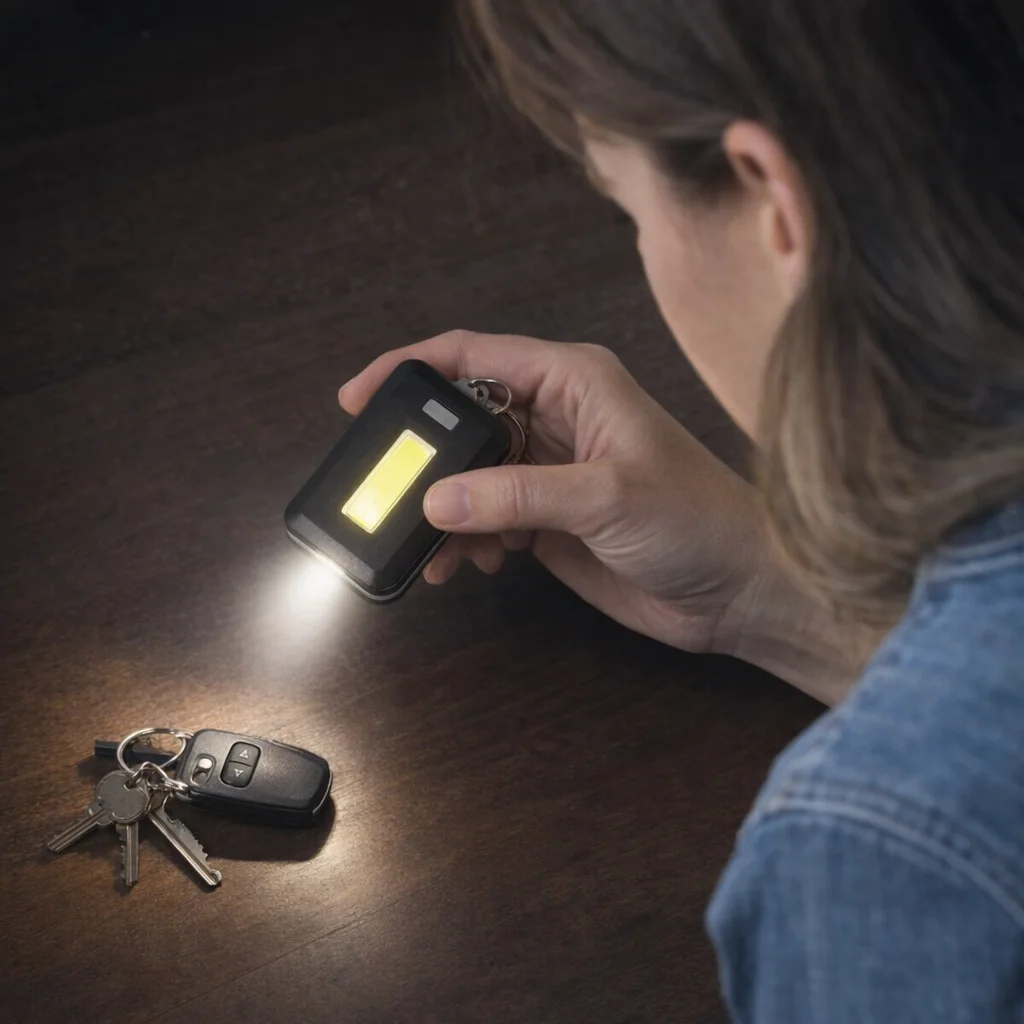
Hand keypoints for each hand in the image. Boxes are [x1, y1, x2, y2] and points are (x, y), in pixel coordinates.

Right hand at [339, 330, 768, 653]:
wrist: (739, 590)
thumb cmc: (699, 520)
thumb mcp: (606, 496)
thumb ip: (518, 494)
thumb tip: (438, 500)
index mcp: (574, 380)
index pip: (475, 356)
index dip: (412, 368)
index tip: (359, 397)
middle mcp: (558, 417)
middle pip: (463, 418)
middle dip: (422, 454)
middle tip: (386, 488)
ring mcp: (551, 470)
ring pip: (469, 475)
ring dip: (442, 509)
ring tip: (428, 546)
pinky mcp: (549, 518)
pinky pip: (487, 518)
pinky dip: (466, 540)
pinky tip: (467, 564)